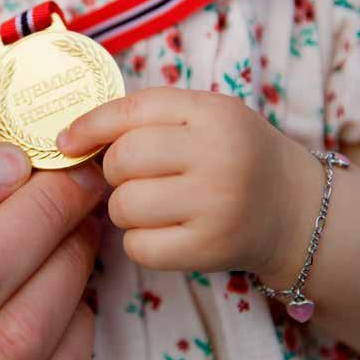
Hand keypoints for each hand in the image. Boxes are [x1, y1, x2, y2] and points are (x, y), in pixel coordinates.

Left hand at [56, 87, 318, 278]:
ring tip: (153, 203)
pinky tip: (164, 231)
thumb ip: (147, 117)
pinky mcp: (210, 249)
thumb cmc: (233, 155)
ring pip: (124, 205)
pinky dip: (139, 240)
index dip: (90, 125)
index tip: (66, 141)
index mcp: (213, 112)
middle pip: (122, 160)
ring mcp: (217, 205)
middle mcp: (218, 155)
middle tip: (134, 175)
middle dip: (114, 169)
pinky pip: (138, 246)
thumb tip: (71, 138)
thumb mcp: (204, 116)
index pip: (132, 110)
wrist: (293, 208)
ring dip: (125, 206)